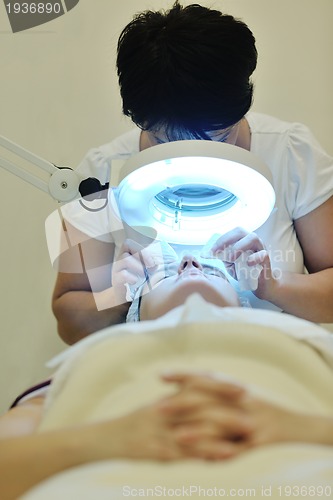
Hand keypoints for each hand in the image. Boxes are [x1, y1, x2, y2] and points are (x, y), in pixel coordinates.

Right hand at [112, 239, 177, 303]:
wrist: (127, 300)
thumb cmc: (139, 283)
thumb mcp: (146, 270)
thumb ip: (152, 264)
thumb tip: (163, 262)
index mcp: (127, 255)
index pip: (129, 243)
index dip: (141, 249)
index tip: (152, 262)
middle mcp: (120, 260)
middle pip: (127, 247)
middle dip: (142, 256)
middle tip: (151, 268)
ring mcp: (116, 269)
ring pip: (124, 259)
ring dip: (138, 267)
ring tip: (144, 276)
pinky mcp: (115, 280)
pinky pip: (121, 274)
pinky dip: (131, 277)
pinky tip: (136, 282)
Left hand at [160, 372, 311, 451]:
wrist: (294, 424)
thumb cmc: (261, 409)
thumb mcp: (236, 394)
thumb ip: (213, 389)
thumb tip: (184, 385)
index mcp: (233, 386)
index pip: (204, 376)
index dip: (182, 374)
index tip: (160, 375)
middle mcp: (241, 398)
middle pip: (208, 398)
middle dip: (181, 403)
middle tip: (156, 408)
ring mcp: (251, 417)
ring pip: (220, 422)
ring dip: (197, 430)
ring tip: (176, 436)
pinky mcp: (260, 437)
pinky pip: (238, 446)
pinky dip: (221, 452)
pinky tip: (206, 460)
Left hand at [210, 227, 277, 298]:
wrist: (261, 285)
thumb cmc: (245, 272)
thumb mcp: (230, 263)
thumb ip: (223, 256)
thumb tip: (212, 252)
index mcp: (243, 240)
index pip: (232, 232)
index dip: (221, 239)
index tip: (212, 250)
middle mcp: (253, 242)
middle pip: (241, 231)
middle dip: (227, 239)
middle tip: (218, 251)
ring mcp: (261, 249)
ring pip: (253, 238)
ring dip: (239, 246)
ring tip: (231, 258)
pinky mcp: (267, 260)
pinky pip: (263, 254)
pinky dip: (254, 257)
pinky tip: (248, 263)